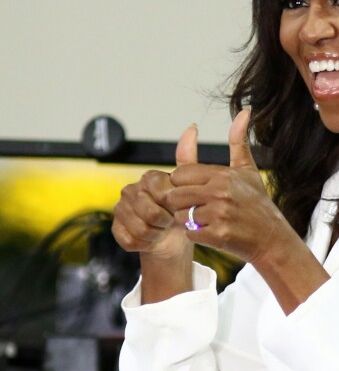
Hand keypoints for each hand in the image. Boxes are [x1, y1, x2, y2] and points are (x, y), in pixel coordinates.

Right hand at [111, 124, 198, 262]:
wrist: (171, 238)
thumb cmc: (181, 211)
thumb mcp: (190, 186)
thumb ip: (189, 159)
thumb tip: (192, 127)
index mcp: (149, 178)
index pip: (160, 191)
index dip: (172, 205)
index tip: (179, 208)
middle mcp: (131, 190)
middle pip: (149, 211)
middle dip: (165, 221)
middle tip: (171, 222)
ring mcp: (120, 209)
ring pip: (140, 228)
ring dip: (156, 233)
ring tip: (162, 230)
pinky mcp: (115, 228)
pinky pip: (130, 240)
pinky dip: (145, 243)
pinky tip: (151, 239)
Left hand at [168, 110, 298, 264]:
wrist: (272, 238)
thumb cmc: (257, 203)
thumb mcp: (248, 170)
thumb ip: (238, 141)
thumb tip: (245, 110)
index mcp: (222, 175)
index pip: (180, 174)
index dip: (183, 183)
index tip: (195, 190)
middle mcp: (219, 192)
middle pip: (175, 195)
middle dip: (182, 203)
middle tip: (198, 207)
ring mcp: (218, 214)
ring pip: (180, 215)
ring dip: (188, 220)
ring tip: (207, 219)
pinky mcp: (217, 235)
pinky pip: (190, 234)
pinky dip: (197, 235)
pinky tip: (212, 232)